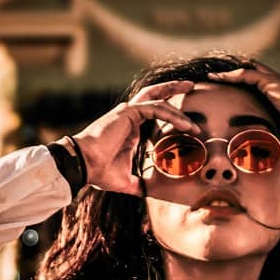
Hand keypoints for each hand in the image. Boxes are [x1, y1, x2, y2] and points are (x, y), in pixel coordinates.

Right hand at [71, 81, 201, 195]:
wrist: (84, 165)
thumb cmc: (99, 171)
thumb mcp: (124, 179)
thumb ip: (136, 183)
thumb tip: (144, 193)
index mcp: (130, 128)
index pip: (153, 112)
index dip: (171, 111)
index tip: (187, 120)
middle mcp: (129, 116)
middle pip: (155, 95)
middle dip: (173, 89)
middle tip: (191, 86)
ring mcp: (128, 112)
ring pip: (159, 100)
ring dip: (178, 104)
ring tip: (194, 113)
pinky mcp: (128, 112)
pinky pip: (156, 109)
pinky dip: (172, 115)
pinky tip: (186, 125)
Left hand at [205, 62, 279, 151]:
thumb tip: (279, 171)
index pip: (259, 89)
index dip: (244, 88)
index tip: (228, 92)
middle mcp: (277, 89)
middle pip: (252, 75)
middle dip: (234, 74)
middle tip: (216, 76)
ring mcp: (275, 84)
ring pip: (247, 72)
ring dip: (229, 73)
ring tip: (212, 74)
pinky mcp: (272, 83)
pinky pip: (247, 75)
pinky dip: (231, 75)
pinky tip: (218, 76)